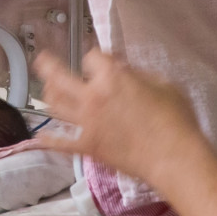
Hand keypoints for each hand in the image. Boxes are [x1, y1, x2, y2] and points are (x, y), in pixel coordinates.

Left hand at [33, 49, 204, 184]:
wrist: (175, 158)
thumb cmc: (176, 120)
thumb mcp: (164, 84)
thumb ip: (138, 73)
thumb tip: (121, 68)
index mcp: (112, 78)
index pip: (93, 57)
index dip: (97, 57)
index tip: (101, 61)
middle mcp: (92, 97)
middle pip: (59, 75)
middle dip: (48, 64)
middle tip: (42, 59)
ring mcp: (86, 122)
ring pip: (55, 105)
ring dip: (47, 95)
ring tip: (46, 90)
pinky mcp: (87, 146)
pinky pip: (60, 142)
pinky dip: (48, 139)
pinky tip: (40, 135)